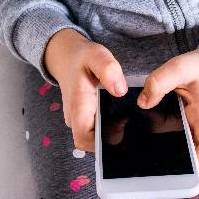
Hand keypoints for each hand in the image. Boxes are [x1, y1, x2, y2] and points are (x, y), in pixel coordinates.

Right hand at [44, 28, 127, 151]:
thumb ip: (108, 69)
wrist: (67, 57)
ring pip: (95, 138)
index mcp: (78, 107)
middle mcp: (75, 118)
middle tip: (131, 124)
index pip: (84, 139)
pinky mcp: (85, 118)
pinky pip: (97, 130)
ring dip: (112, 133)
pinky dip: (110, 126)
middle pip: (92, 143)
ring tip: (129, 119)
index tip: (122, 128)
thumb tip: (120, 91)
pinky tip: (123, 116)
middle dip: (112, 140)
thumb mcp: (96, 55)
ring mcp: (79, 120)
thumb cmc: (82, 57)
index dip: (102, 142)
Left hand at [135, 40, 198, 170]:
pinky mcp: (176, 121)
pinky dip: (148, 130)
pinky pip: (162, 131)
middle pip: (187, 154)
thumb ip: (161, 81)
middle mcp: (195, 126)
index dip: (198, 161)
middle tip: (143, 163)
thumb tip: (142, 102)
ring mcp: (185, 126)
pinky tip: (130, 126)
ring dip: (154, 147)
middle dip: (168, 162)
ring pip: (172, 145)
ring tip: (130, 143)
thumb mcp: (181, 67)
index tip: (181, 167)